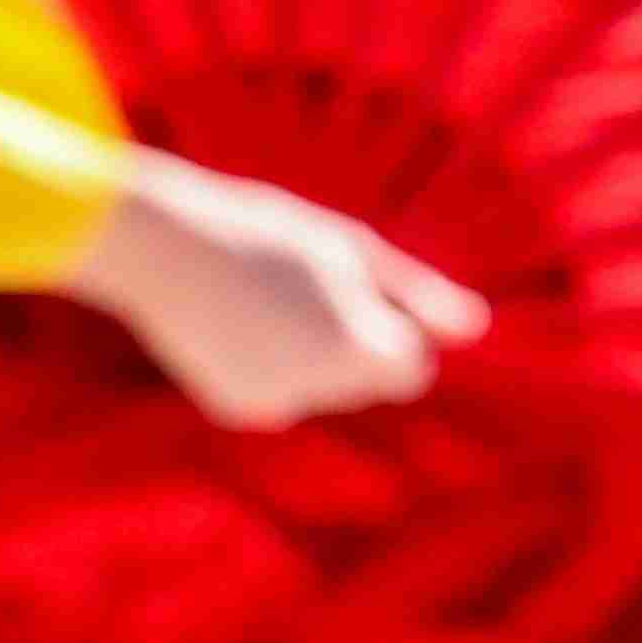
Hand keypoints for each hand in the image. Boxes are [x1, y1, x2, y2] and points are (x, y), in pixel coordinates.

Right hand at [68, 151, 487, 425]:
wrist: (163, 246)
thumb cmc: (269, 233)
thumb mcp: (351, 250)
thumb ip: (418, 295)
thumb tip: (478, 328)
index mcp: (357, 346)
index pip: (412, 369)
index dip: (392, 331)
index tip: (357, 295)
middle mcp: (319, 387)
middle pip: (367, 381)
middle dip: (352, 345)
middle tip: (301, 290)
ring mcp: (275, 403)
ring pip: (322, 388)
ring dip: (310, 356)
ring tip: (265, 301)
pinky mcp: (237, 408)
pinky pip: (278, 394)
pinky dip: (268, 366)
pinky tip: (236, 325)